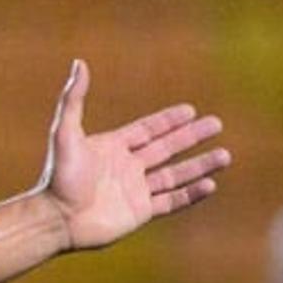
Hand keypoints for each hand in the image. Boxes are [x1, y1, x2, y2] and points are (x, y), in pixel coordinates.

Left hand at [38, 59, 229, 250]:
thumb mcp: (65, 132)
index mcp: (113, 147)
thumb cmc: (59, 177)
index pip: (148, 130)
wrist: (57, 219)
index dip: (169, 120)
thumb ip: (74, 99)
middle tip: (216, 124)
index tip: (191, 110)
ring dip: (200, 164)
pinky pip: (172, 201)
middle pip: (167, 148)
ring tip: (225, 155)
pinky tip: (210, 184)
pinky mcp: (140, 212)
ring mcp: (136, 190)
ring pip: (175, 175)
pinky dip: (191, 193)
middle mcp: (128, 167)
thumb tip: (79, 63)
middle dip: (192, 136)